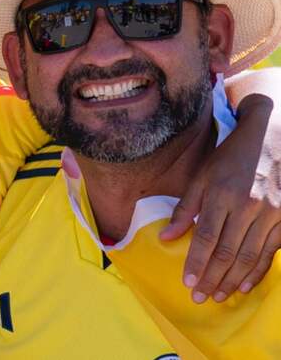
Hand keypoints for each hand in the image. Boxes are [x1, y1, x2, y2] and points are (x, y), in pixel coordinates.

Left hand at [161, 95, 280, 301]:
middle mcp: (248, 206)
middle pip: (227, 252)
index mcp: (222, 193)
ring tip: (218, 296)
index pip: (205, 237)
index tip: (187, 283)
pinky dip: (257, 272)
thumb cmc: (232, 157)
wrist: (274, 138)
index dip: (196, 263)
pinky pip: (270, 252)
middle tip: (199, 298)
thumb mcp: (203, 175)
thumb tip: (166, 238)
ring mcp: (271, 214)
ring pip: (249, 257)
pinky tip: (244, 286)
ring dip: (232, 281)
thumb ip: (185, 208)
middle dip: (212, 278)